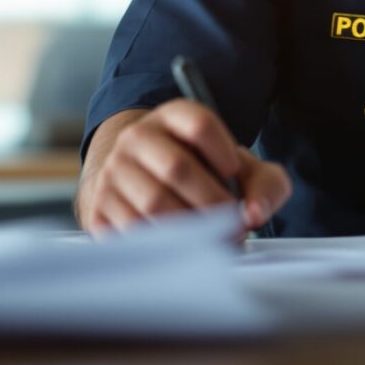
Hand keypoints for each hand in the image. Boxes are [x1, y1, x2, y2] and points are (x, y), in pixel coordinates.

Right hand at [76, 100, 290, 236]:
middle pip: (177, 167)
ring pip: (155, 203)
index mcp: (171, 117)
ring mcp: (112, 172)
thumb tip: (253, 214)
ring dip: (192, 229)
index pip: (199, 124)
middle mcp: (136, 138)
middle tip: (233, 224)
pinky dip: (165, 246)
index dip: (224, 152)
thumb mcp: (236, 169)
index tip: (233, 174)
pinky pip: (134, 231)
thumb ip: (265, 184)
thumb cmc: (200, 176)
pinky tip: (182, 247)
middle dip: (213, 203)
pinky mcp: (98, 207)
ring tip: (212, 238)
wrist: (137, 183)